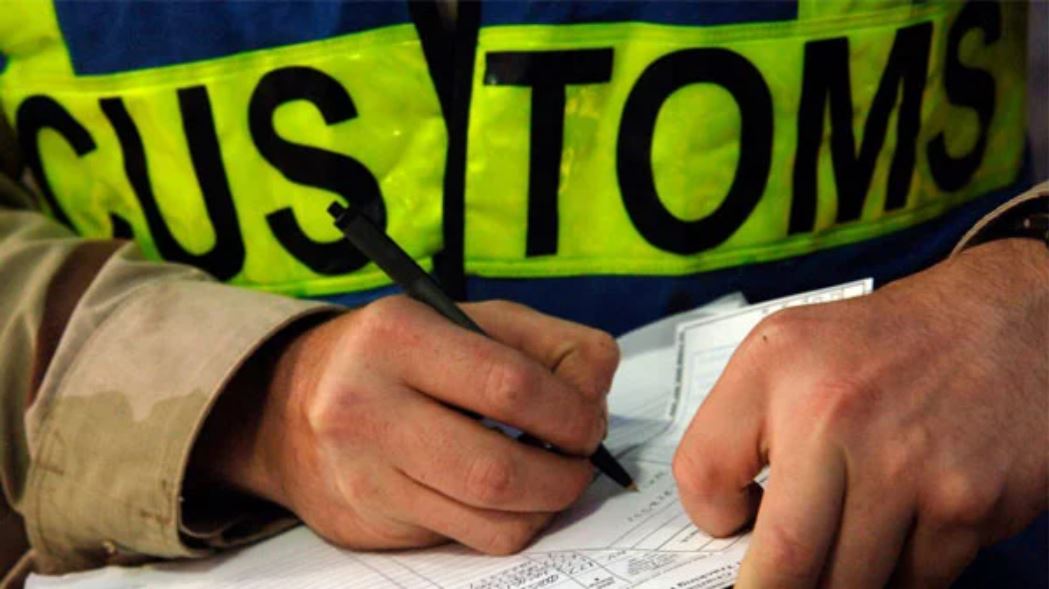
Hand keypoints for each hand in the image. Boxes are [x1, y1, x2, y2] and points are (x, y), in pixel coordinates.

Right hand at [196, 297, 617, 553]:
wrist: (290, 407)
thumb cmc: (402, 356)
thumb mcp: (468, 319)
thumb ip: (547, 343)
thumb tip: (596, 393)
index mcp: (399, 335)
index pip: (511, 385)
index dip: (572, 413)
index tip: (589, 423)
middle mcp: (367, 404)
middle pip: (498, 469)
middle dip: (565, 474)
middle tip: (579, 461)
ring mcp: (364, 471)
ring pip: (489, 518)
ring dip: (545, 505)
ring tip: (551, 478)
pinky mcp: (370, 519)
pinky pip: (469, 539)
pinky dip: (510, 524)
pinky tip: (509, 497)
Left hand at [672, 238, 1047, 587]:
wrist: (1003, 322)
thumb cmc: (886, 345)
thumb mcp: (786, 349)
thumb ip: (743, 425)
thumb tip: (731, 525)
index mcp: (776, 368)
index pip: (703, 473)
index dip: (709, 517)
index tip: (729, 526)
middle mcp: (835, 415)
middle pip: (782, 559)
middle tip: (771, 584)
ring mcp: (907, 467)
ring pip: (850, 584)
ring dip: (837, 581)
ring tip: (840, 547)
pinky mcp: (967, 505)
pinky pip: (914, 582)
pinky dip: (896, 575)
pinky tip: (897, 533)